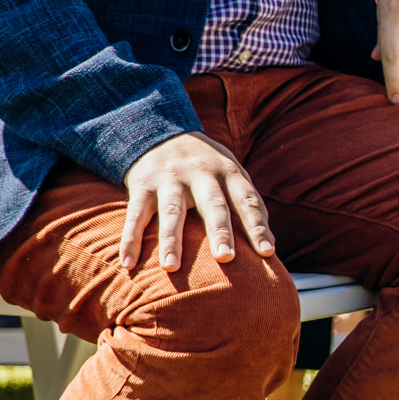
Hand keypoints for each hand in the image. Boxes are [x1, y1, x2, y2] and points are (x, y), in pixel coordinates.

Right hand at [120, 132, 273, 270]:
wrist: (159, 131)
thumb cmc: (206, 168)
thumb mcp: (230, 176)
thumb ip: (248, 207)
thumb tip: (270, 249)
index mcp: (228, 173)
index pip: (247, 201)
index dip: (258, 226)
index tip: (267, 253)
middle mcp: (201, 173)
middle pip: (213, 204)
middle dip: (220, 232)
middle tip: (226, 259)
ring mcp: (170, 178)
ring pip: (172, 211)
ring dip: (171, 240)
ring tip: (171, 268)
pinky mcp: (142, 184)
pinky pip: (135, 214)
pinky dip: (130, 239)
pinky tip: (128, 263)